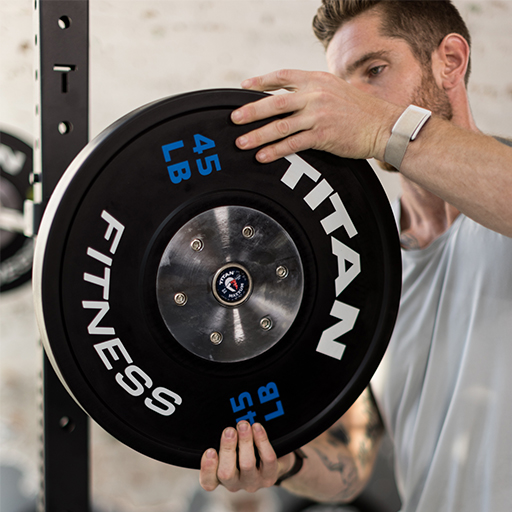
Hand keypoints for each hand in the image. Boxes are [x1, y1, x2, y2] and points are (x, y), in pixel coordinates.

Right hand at [200, 421, 294, 492]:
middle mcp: (235, 483)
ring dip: (245, 442)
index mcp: (220, 477)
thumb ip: (223, 437)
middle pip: (226, 473)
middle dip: (227, 449)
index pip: (208, 482)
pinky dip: (262, 441)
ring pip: (247, 465)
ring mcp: (253, 482)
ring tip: (244, 425)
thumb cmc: (243, 448)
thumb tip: (217, 415)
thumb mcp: (230, 445)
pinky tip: (258, 427)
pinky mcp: (270, 476)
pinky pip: (267, 459)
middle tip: (229, 431)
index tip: (210, 451)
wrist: (272, 460)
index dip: (207, 468)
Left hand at [231, 69, 399, 162]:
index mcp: (317, 80)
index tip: (244, 86)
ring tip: (241, 142)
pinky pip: (293, 144)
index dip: (261, 81)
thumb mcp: (336, 89)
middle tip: (234, 119)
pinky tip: (262, 156)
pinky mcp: (323, 135)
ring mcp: (318, 115)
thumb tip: (291, 97)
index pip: (283, 76)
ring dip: (258, 135)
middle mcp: (315, 95)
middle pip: (274, 102)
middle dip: (251, 111)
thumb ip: (313, 91)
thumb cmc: (360, 110)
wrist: (383, 125)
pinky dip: (275, 151)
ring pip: (280, 125)